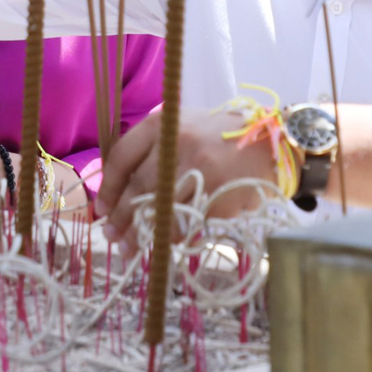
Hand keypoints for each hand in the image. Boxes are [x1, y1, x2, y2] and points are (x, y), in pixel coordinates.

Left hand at [94, 106, 272, 244]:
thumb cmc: (218, 136)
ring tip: (131, 247)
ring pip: (161, 209)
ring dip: (141, 234)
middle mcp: (179, 144)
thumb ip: (151, 149)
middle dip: (121, 217)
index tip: (101, 209)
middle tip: (110, 236)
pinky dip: (172, 236)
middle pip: (138, 187)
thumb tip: (116, 189)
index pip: (122, 156)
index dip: (108, 187)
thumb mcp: (182, 126)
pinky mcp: (219, 194)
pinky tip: (164, 243)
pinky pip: (187, 222)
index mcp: (164, 124)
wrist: (269, 143)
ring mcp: (201, 170)